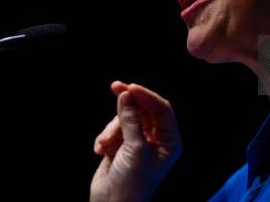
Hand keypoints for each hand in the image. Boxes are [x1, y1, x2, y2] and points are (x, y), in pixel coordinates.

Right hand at [90, 81, 181, 201]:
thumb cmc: (132, 183)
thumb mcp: (135, 148)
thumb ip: (131, 120)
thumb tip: (126, 94)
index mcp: (169, 141)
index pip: (162, 109)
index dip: (147, 96)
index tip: (131, 87)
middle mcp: (156, 140)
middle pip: (143, 110)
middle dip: (128, 102)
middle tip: (115, 86)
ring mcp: (137, 143)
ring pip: (125, 118)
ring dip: (112, 128)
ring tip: (105, 144)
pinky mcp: (120, 147)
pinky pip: (113, 130)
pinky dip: (105, 137)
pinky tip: (100, 151)